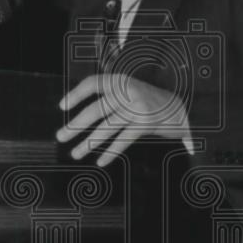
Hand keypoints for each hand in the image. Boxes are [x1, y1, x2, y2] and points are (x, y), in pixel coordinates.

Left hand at [57, 73, 189, 166]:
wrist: (182, 108)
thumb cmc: (150, 101)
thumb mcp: (130, 91)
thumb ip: (111, 98)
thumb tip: (82, 117)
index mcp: (121, 81)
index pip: (93, 84)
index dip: (76, 94)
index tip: (62, 107)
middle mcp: (128, 92)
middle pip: (95, 110)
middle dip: (75, 125)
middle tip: (60, 137)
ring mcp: (137, 108)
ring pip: (106, 128)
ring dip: (88, 143)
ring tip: (75, 154)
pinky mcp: (146, 123)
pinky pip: (123, 140)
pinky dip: (111, 152)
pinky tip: (100, 161)